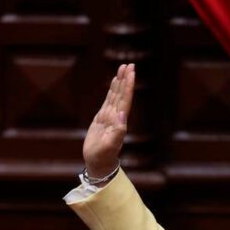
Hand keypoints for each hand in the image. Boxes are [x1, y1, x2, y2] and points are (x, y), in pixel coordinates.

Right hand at [83, 63, 134, 179]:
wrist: (99, 164)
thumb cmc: (103, 157)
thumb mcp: (109, 146)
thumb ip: (117, 131)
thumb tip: (122, 114)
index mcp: (119, 121)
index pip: (125, 100)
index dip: (128, 86)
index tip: (131, 73)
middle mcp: (116, 117)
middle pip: (122, 94)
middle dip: (126, 79)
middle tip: (129, 65)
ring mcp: (110, 117)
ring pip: (116, 95)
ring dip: (120, 82)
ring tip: (123, 68)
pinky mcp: (102, 118)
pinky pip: (108, 100)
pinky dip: (112, 90)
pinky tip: (114, 82)